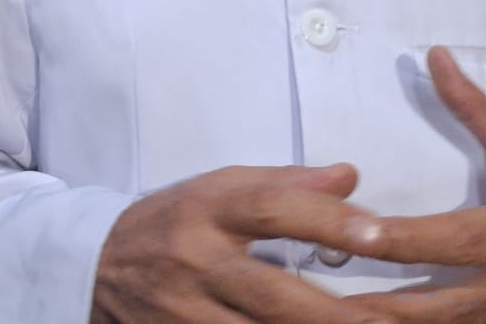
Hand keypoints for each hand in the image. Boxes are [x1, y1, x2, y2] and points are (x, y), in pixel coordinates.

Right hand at [91, 163, 381, 323]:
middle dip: (338, 316)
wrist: (92, 267)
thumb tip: (350, 177)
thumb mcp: (216, 187)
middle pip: (274, 294)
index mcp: (207, 209)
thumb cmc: (171, 221)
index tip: (381, 232)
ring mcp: (183, 314)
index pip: (271, 208)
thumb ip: (283, 183)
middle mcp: (195, 262)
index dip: (327, 220)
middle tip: (394, 322)